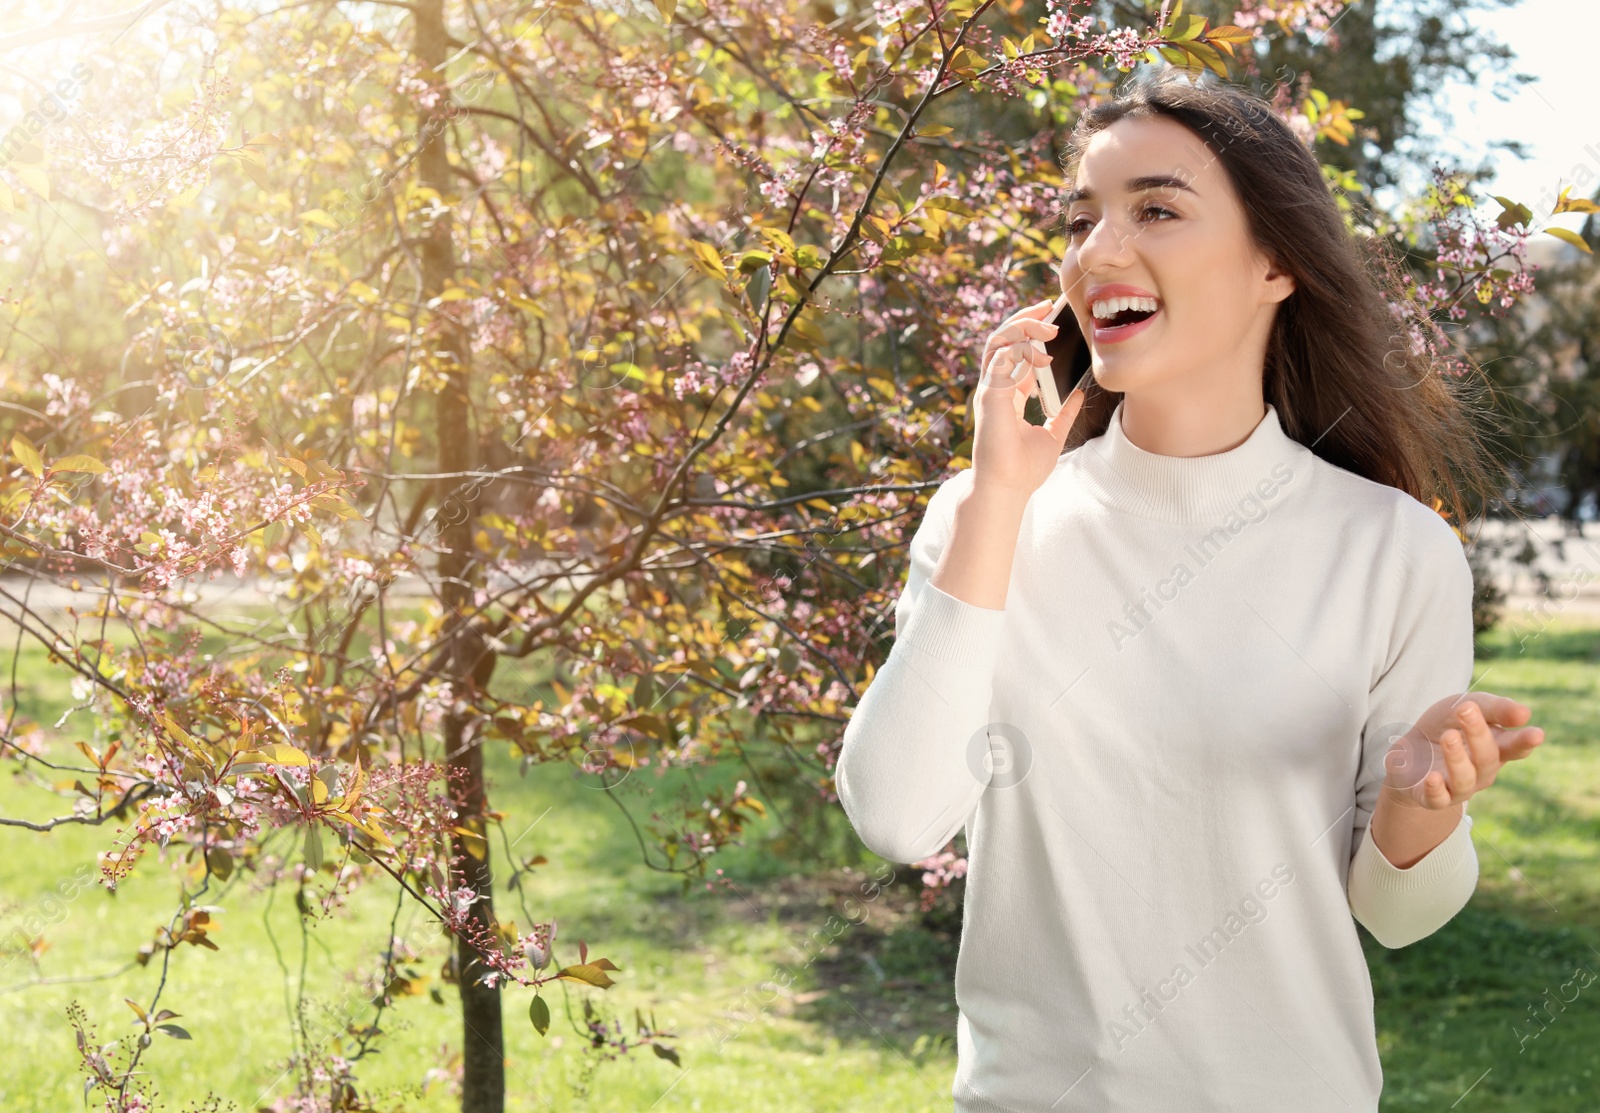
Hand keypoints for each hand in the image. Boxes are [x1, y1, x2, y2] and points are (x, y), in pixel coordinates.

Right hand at [970, 299, 1085, 500]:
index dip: (1031, 333)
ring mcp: (989, 389)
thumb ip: (1063, 414)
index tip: (1053, 321)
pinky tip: (1042, 356)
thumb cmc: (1023, 469)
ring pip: (997, 341)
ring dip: (1021, 326)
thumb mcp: (1052, 435)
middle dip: (1024, 318)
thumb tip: (1077, 395)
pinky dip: (1021, 350)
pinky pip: (1001, 357)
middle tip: (1048, 307)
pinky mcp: (989, 394)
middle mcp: (995, 388)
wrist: (1007, 488)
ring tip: (1047, 326)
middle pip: (1003, 339)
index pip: (1015, 353)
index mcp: (1007, 395)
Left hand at [1381, 693, 1544, 809]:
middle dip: (1478, 734)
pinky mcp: (1433, 797)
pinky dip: (1436, 790)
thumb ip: (1495, 708)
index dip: (1525, 742)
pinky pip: (1438, 799)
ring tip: (1448, 736)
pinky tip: (1432, 778)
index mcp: (1496, 749)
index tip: (1536, 734)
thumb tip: (1525, 714)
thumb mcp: (1467, 706)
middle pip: (1487, 757)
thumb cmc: (1445, 725)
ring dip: (1457, 758)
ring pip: (1464, 779)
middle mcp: (1482, 771)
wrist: (1408, 749)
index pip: (1515, 747)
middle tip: (1466, 710)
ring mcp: (1459, 787)